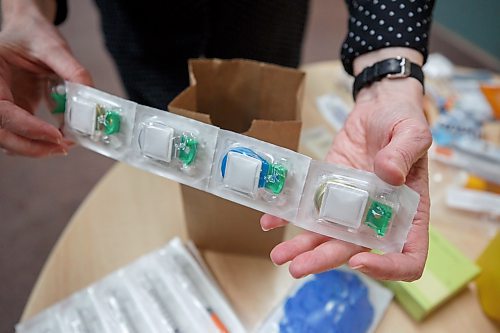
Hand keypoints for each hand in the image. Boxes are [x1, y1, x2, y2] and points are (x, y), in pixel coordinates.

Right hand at [0, 0, 91, 156]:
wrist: (30, 30)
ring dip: (37, 147)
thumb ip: (72, 70)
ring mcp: (3, 103)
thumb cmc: (34, 34)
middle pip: (1, 132)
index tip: (56, 135)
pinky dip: (40, 141)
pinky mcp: (16, 109)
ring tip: (65, 145)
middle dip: (32, 145)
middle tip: (63, 147)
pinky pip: (23, 132)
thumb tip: (90, 95)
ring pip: (10, 137)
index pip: (2, 111)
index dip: (28, 127)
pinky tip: (60, 140)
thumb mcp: (54, 47)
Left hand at [261, 62, 431, 280]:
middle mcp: (378, 216)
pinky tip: (270, 220)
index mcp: (409, 211)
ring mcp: (351, 205)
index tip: (360, 260)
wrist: (377, 107)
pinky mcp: (329, 190)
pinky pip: (310, 208)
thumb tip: (388, 174)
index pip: (408, 255)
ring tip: (279, 255)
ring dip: (302, 247)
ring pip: (327, 234)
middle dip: (325, 259)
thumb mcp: (413, 132)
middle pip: (354, 249)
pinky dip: (289, 215)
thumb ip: (404, 153)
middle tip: (298, 268)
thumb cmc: (403, 121)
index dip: (387, 268)